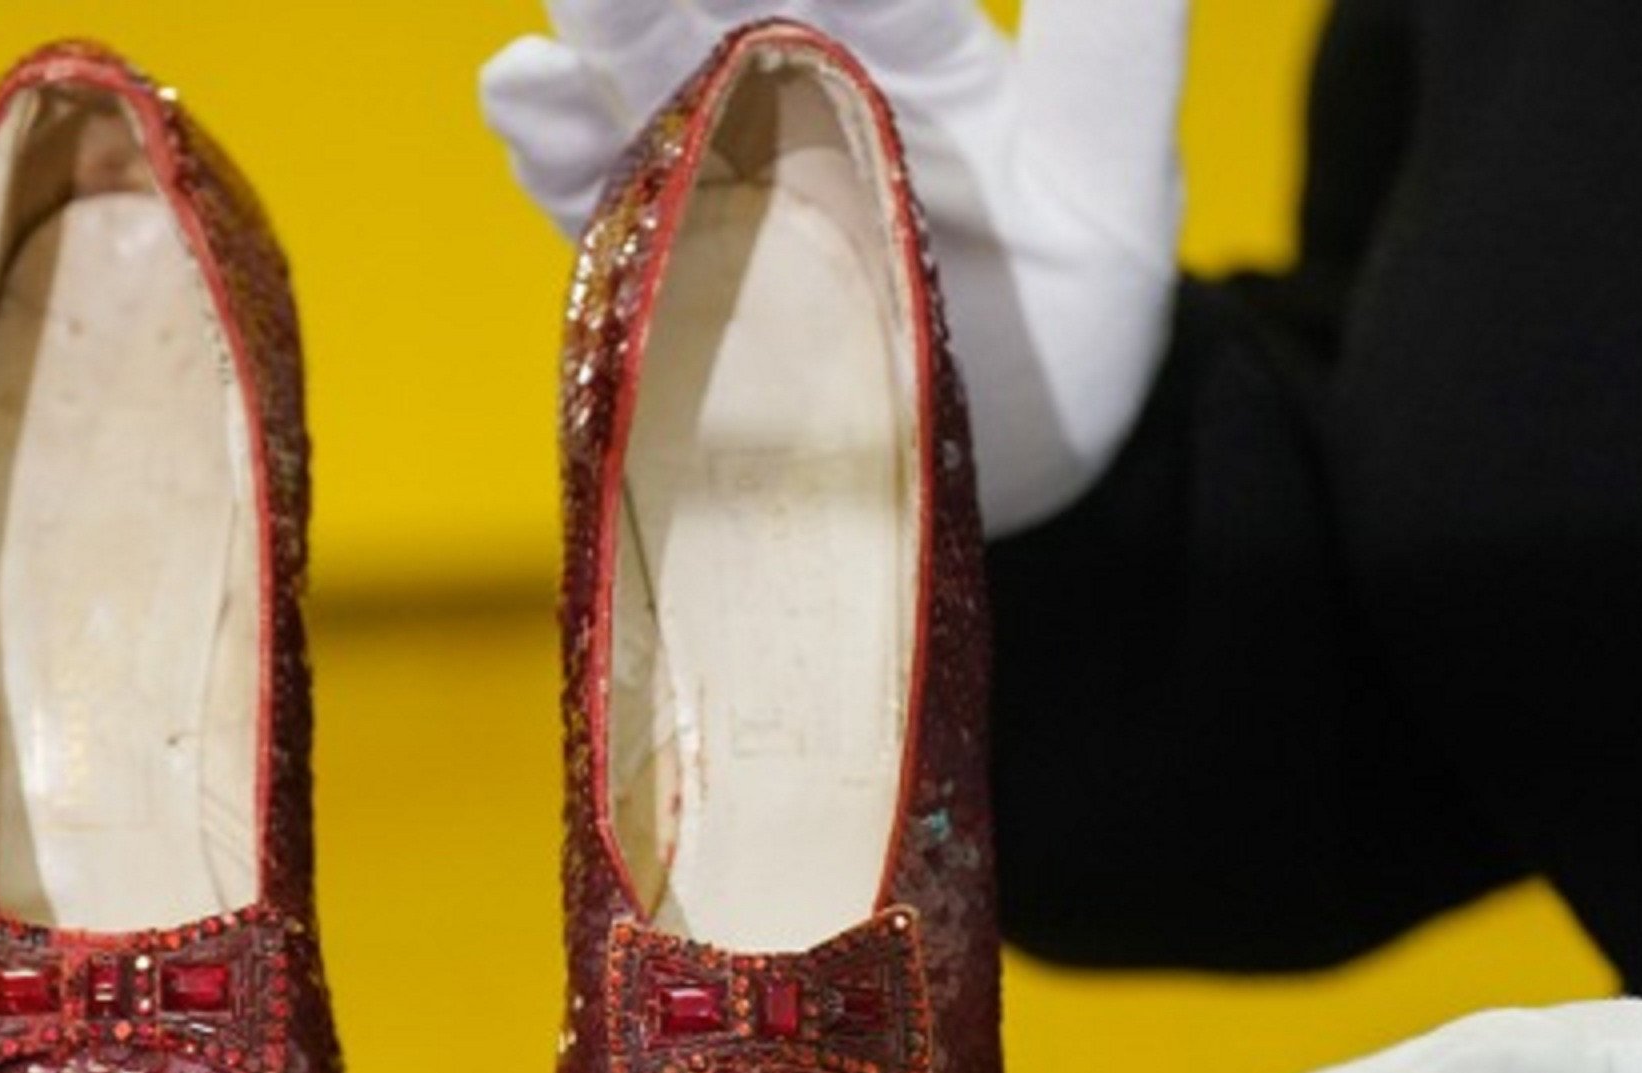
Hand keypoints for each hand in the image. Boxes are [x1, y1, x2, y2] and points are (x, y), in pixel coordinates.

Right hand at [481, 0, 1192, 535]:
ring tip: (552, 38)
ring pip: (632, 80)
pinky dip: (554, 148)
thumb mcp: (1116, 165)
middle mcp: (794, 90)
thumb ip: (1111, 34)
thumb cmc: (1076, 300)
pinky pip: (597, 200)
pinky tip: (525, 93)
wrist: (1019, 461)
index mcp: (904, 42)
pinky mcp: (666, 265)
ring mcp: (720, 177)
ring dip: (594, 37)